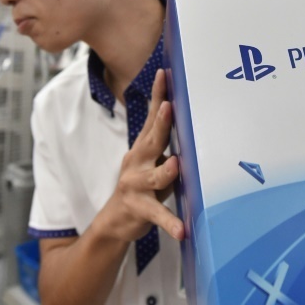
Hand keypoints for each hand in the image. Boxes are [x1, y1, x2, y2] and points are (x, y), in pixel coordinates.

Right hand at [99, 69, 183, 242]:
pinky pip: (157, 215)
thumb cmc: (142, 186)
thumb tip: (189, 120)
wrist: (115, 220)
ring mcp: (136, 185)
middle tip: (169, 107)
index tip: (164, 74)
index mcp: (143, 148)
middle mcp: (137, 162)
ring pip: (153, 177)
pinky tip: (182, 229)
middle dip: (161, 123)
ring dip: (165, 171)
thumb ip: (165, 144)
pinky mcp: (140, 209)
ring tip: (176, 164)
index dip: (158, 96)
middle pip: (151, 140)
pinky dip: (170, 222)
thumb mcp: (152, 161)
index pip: (152, 118)